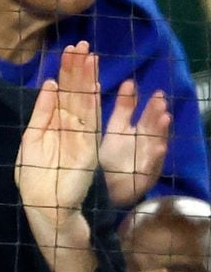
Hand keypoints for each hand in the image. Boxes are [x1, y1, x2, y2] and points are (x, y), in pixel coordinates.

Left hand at [16, 42, 100, 227]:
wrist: (43, 205)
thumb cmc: (34, 178)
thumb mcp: (32, 140)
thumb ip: (41, 113)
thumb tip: (51, 85)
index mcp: (57, 124)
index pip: (65, 93)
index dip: (68, 72)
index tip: (69, 50)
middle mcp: (72, 127)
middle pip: (76, 92)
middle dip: (78, 69)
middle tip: (81, 44)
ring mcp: (82, 136)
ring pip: (85, 101)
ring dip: (86, 78)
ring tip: (88, 55)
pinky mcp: (87, 147)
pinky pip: (90, 120)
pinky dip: (91, 101)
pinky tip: (92, 83)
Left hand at [99, 80, 169, 207]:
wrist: (107, 189)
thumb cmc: (111, 158)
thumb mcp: (115, 130)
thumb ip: (123, 108)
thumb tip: (129, 82)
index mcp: (136, 132)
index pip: (143, 115)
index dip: (146, 104)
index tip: (149, 90)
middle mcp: (145, 143)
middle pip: (152, 126)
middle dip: (156, 113)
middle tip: (160, 100)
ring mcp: (148, 159)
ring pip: (156, 142)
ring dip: (161, 131)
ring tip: (165, 118)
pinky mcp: (146, 175)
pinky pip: (152, 165)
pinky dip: (156, 156)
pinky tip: (159, 148)